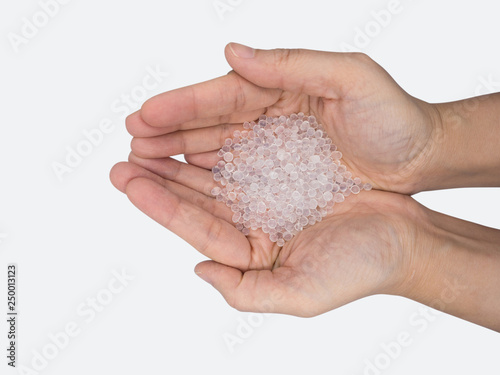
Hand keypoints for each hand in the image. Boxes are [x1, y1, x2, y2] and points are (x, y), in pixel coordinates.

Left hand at [110, 156, 423, 315]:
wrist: (403, 236)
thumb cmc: (359, 268)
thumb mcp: (301, 294)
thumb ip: (246, 291)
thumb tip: (200, 269)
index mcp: (250, 254)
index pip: (195, 227)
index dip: (160, 205)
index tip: (130, 180)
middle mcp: (253, 225)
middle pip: (196, 199)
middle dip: (159, 178)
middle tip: (126, 155)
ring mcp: (267, 197)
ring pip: (213, 174)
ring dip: (180, 157)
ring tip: (148, 139)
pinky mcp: (284, 172)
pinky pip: (244, 153)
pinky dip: (217, 142)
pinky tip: (195, 131)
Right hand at [126, 44, 440, 193]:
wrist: (420, 156)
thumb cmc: (392, 117)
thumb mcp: (352, 77)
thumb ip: (292, 64)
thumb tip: (232, 53)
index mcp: (280, 90)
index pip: (221, 96)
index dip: (181, 105)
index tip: (143, 115)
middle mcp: (269, 119)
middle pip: (208, 126)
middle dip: (167, 134)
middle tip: (129, 144)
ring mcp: (271, 151)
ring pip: (214, 153)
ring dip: (176, 159)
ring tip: (140, 165)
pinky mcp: (279, 180)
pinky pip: (234, 179)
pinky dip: (204, 180)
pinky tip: (180, 183)